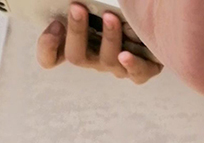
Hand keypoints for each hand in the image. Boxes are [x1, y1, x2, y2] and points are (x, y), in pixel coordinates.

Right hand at [36, 3, 161, 83]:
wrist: (155, 22)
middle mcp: (96, 58)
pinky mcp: (143, 69)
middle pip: (77, 56)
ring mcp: (118, 66)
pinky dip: (132, 65)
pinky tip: (126, 55)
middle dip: (76, 31)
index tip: (54, 25)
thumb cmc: (118, 11)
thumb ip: (81, 7)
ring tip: (109, 17)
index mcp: (79, 43)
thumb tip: (77, 1)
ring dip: (108, 38)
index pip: (51, 56)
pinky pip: (137, 74)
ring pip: (108, 62)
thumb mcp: (95, 7)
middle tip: (77, 8)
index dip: (47, 47)